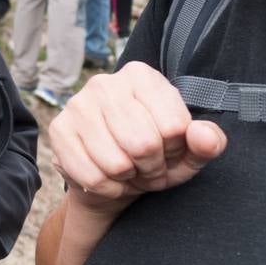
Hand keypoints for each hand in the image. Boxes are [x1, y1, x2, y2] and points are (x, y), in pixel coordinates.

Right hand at [49, 61, 226, 218]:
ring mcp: (77, 104)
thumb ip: (207, 142)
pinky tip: (107, 178)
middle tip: (147, 166)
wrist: (112, 178)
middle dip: (151, 167)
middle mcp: (105, 83)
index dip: (174, 150)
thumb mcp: (188, 152)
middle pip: (144, 144)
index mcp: (142, 76)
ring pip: (117, 163)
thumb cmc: (155, 157)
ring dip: (128, 178)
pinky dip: (107, 188)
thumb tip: (202, 134)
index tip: (166, 150)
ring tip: (127, 170)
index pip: (174, 126)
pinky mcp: (58, 130)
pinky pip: (92, 175)